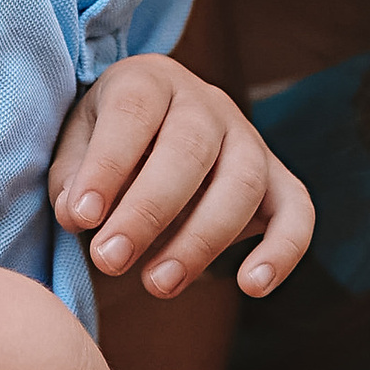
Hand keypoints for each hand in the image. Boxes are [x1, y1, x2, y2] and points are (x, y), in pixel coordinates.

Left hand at [50, 56, 313, 301]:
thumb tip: (78, 214)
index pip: (134, 113)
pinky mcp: (279, 179)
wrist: (150, 134)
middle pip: (190, 149)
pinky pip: (297, 211)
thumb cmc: (105, 145)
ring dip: (201, 240)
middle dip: (149, 211)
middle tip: (109, 261)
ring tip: (157, 285)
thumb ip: (72, 177)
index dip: (108, 165)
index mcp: (149, 81)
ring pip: (243, 182)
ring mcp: (249, 138)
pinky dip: (283, 250)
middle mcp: (206, 102)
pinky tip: (251, 287)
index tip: (80, 219)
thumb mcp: (74, 145)